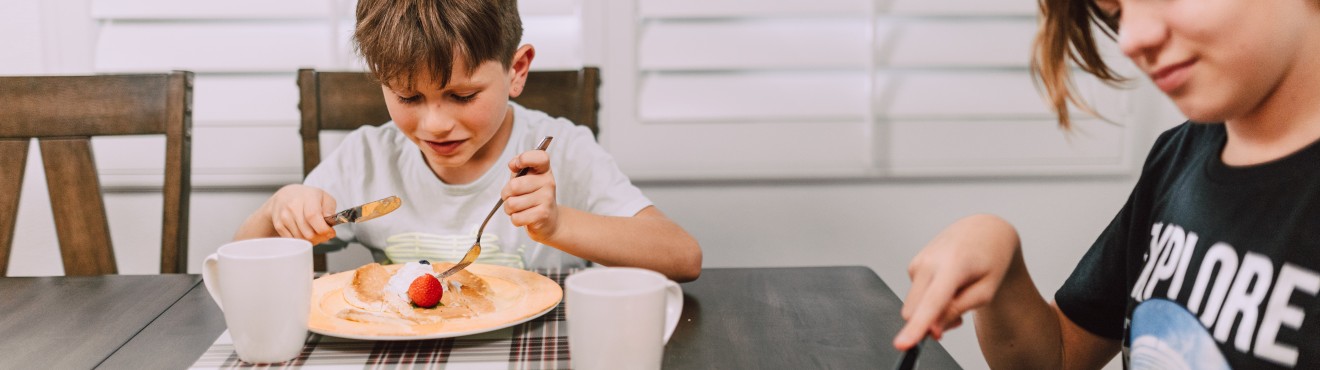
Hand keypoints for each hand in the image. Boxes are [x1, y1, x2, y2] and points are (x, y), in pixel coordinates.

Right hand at [264, 184, 336, 244]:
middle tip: (324, 234)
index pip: (313, 216)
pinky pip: (293, 240)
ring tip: (315, 233)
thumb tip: (329, 223)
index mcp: (307, 197)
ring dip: (311, 240)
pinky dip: (300, 241)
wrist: (285, 196)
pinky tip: (304, 233)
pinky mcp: (278, 226)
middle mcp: (293, 206)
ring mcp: (284, 217)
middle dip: (320, 237)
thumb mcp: (324, 197)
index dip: (323, 229)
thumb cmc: (307, 197)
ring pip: (301, 239)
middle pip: (308, 233)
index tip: (330, 232)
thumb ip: (330, 209)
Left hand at [502, 149, 558, 241]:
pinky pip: (516, 217)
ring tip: (518, 208)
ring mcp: (547, 199)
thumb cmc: (532, 196)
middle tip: (512, 196)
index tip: (516, 165)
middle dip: (506, 194)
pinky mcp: (543, 215)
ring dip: (509, 208)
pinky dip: (515, 219)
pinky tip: (524, 216)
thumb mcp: (525, 178)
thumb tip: (513, 164)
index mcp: (544, 170)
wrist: (549, 220)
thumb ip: (518, 167)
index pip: (540, 157)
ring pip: (512, 203)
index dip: (525, 158)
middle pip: (514, 186)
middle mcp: (548, 182)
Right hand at [894, 214, 1020, 349]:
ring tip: (957, 296)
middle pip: (915, 311)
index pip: (931, 303)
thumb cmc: (990, 260)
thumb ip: (958, 311)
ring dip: (932, 312)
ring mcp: (918, 262)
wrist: (984, 230)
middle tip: (958, 319)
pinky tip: (948, 286)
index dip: (916, 326)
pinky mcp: (913, 265)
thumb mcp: (986, 291)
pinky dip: (929, 299)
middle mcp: (930, 261)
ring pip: (914, 307)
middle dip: (932, 323)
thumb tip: (932, 329)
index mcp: (953, 265)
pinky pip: (916, 296)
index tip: (903, 344)